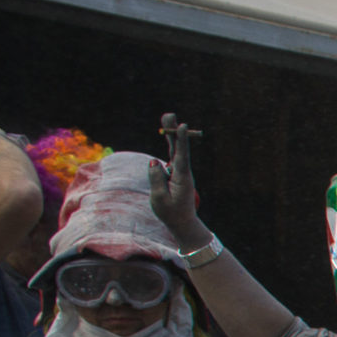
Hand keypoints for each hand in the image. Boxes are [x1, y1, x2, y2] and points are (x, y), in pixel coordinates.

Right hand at [147, 113, 207, 249]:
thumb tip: (154, 162)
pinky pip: (171, 155)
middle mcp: (182, 172)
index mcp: (182, 178)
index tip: (182, 126)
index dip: (181, 141)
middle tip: (169, 114)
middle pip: (177, 148)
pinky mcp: (175, 173)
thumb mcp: (160, 199)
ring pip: (174, 149)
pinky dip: (169, 143)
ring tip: (167, 117)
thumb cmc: (171, 213)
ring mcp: (179, 172)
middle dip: (172, 131)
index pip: (181, 156)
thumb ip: (156, 180)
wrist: (182, 222)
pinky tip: (168, 133)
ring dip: (170, 133)